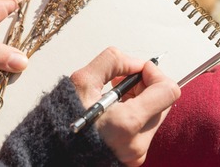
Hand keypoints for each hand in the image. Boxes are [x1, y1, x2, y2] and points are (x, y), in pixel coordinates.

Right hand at [70, 47, 180, 165]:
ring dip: (140, 99)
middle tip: (123, 81)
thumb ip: (112, 62)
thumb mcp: (81, 81)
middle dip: (146, 86)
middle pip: (164, 103)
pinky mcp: (133, 158)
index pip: (167, 91)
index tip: (140, 69)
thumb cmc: (61, 120)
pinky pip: (145, 129)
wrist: (51, 151)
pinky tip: (115, 110)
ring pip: (155, 115)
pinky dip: (135, 114)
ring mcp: (136, 153)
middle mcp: (136, 143)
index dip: (155, 73)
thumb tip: (135, 63)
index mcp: (126, 124)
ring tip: (115, 96)